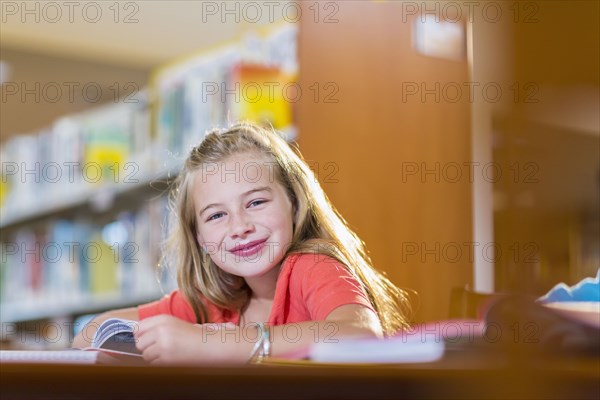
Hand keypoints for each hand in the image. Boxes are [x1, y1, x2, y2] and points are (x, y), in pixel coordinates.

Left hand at [135, 315, 254, 364]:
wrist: (209, 346)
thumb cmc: (192, 336)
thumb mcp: (173, 324)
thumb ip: (156, 327)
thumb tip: (136, 335)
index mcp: (163, 319)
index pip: (138, 328)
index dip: (142, 336)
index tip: (148, 339)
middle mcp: (161, 329)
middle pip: (139, 342)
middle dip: (147, 348)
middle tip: (161, 348)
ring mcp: (162, 343)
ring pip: (145, 355)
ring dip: (153, 357)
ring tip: (167, 354)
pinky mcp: (166, 357)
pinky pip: (152, 364)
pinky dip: (159, 364)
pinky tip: (171, 359)